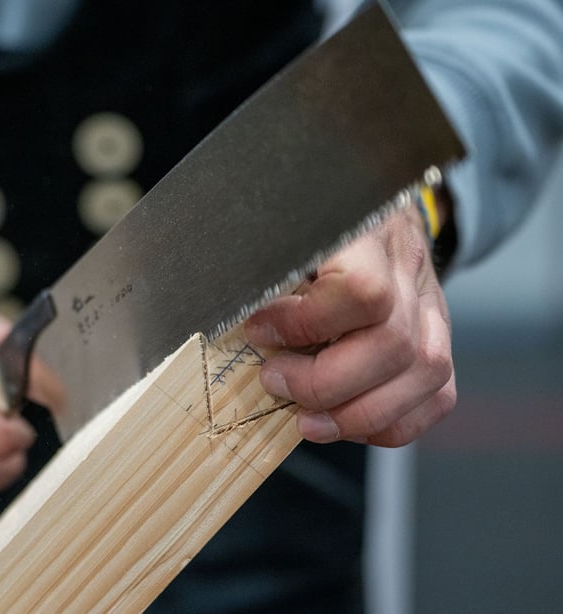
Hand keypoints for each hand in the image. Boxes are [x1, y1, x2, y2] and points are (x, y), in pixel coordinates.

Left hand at [245, 207, 455, 446]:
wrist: (369, 206)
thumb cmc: (311, 222)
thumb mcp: (282, 227)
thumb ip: (263, 266)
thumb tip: (230, 312)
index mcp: (368, 233)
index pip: (362, 291)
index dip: (306, 324)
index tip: (259, 331)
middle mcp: (409, 269)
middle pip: (392, 345)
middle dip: (324, 383)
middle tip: (275, 382)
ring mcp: (432, 307)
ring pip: (423, 375)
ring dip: (357, 414)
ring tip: (305, 419)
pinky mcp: (438, 340)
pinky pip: (437, 396)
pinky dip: (390, 423)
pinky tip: (346, 421)